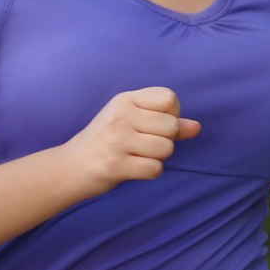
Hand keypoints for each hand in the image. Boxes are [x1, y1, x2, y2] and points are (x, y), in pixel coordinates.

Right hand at [66, 87, 199, 197]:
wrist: (72, 166)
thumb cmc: (107, 141)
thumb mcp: (132, 122)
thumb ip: (165, 122)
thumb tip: (196, 127)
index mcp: (125, 100)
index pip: (169, 98)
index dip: (171, 114)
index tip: (156, 124)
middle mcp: (121, 115)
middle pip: (171, 125)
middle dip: (166, 140)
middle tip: (144, 144)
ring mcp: (117, 139)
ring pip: (166, 148)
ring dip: (158, 157)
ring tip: (137, 155)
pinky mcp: (116, 164)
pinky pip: (155, 168)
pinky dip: (149, 172)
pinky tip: (133, 168)